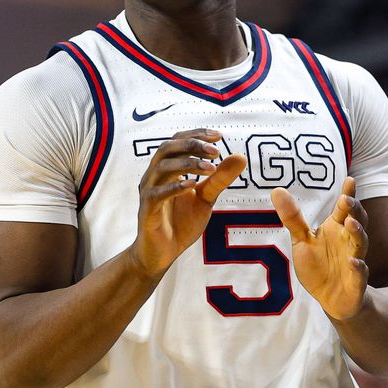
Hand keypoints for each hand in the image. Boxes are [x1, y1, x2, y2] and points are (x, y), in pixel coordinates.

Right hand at [130, 129, 246, 277]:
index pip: (178, 141)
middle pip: (167, 148)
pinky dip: (175, 187)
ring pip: (163, 167)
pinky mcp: (147, 209)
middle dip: (192, 145)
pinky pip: (158, 194)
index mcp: (167, 169)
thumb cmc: (180, 222)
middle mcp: (154, 175)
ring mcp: (148, 191)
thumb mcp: (206, 198)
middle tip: (216, 151)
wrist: (162, 253)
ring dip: (188, 164)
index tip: (219, 136)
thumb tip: (241, 156)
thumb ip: (219, 178)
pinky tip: (192, 186)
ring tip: (210, 168)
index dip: (196, 135)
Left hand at [272, 176, 368, 320]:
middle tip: (346, 200)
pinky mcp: (356, 281)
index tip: (349, 179)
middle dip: (353, 210)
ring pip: (360, 244)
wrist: (331, 299)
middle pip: (356, 221)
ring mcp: (355, 260)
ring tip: (350, 223)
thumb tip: (276, 190)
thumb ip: (293, 218)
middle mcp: (348, 241)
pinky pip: (360, 273)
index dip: (347, 194)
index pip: (343, 209)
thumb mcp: (302, 240)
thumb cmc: (318, 265)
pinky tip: (353, 261)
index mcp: (336, 229)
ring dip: (357, 233)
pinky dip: (358, 267)